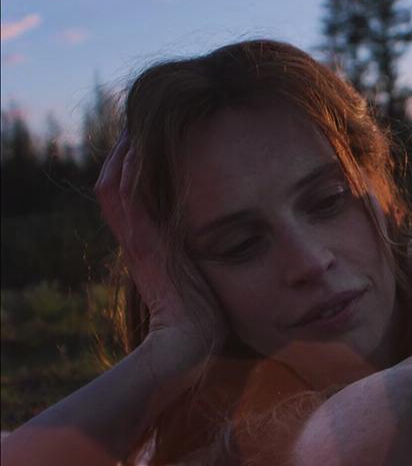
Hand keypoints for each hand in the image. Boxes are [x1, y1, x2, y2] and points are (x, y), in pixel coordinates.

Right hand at [96, 131, 225, 356]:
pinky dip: (128, 168)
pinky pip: (125, 196)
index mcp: (152, 245)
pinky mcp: (142, 244)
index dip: (138, 166)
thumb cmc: (210, 317)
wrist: (192, 345)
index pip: (135, 194)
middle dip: (128, 150)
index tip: (158, 138)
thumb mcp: (208, 275)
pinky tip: (138, 143)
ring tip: (137, 121)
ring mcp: (137, 240)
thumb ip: (210, 255)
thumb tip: (240, 236)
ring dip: (125, 151)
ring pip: (116, 183)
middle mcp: (139, 239)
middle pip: (119, 181)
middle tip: (142, 119)